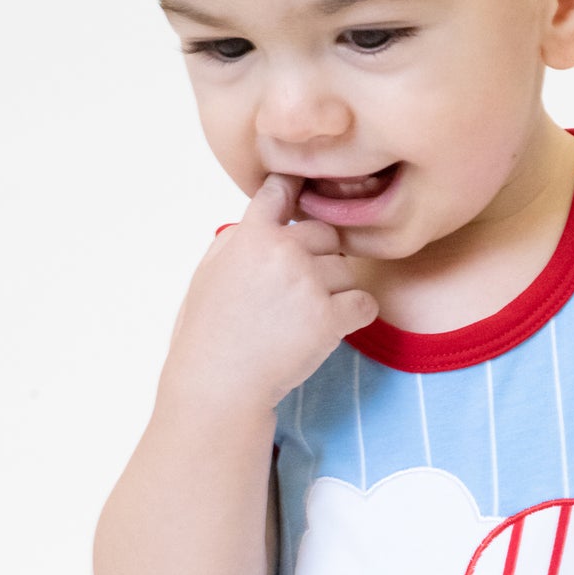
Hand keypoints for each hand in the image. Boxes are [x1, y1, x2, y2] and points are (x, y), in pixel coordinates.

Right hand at [164, 172, 379, 412]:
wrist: (220, 384)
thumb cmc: (208, 334)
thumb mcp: (209, 272)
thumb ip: (238, 240)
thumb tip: (266, 223)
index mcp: (250, 235)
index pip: (280, 190)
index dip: (296, 191)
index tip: (308, 195)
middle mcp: (281, 251)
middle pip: (327, 233)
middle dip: (321, 258)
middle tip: (302, 290)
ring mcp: (308, 282)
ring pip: (347, 270)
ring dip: (336, 290)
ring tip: (306, 317)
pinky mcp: (329, 317)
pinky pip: (365, 303)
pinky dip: (356, 315)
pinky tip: (334, 327)